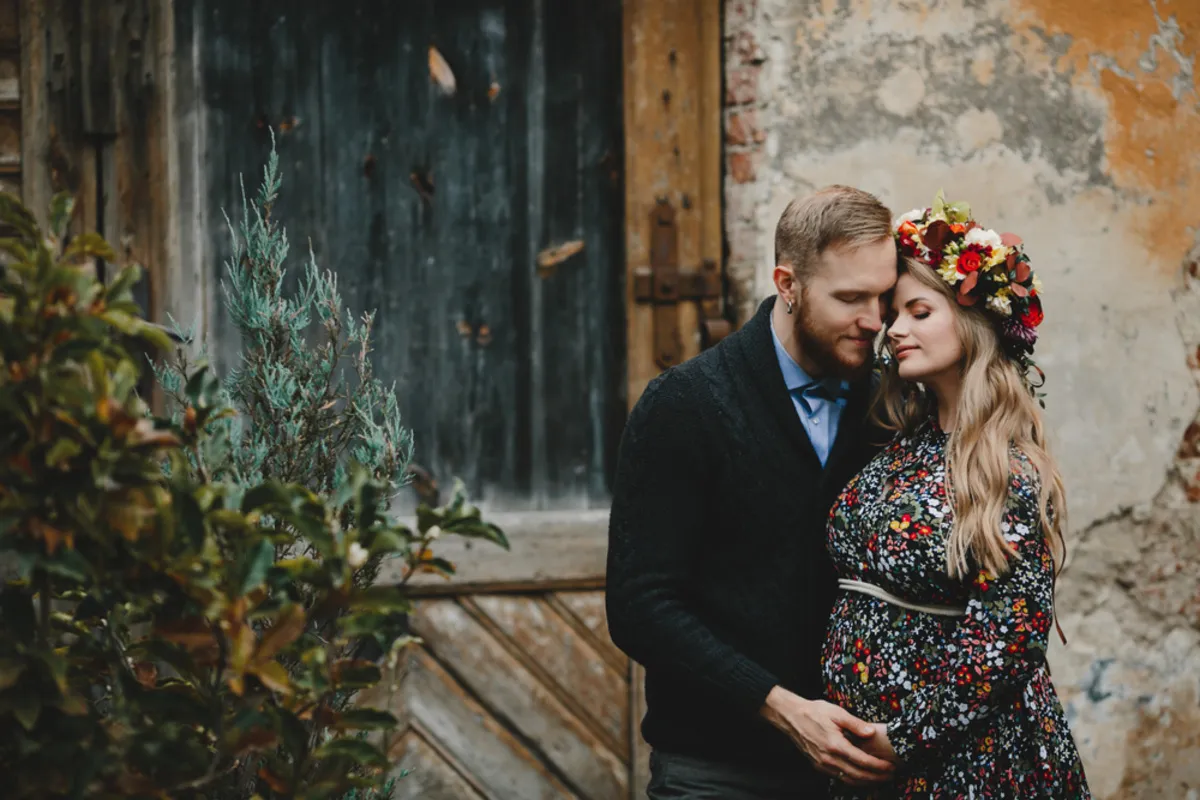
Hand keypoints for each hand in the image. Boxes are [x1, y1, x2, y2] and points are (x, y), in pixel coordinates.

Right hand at [760, 687, 896, 785]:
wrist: (791, 717)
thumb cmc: (814, 712)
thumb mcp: (836, 712)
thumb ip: (855, 724)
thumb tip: (872, 733)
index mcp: (835, 744)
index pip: (862, 761)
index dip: (879, 766)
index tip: (890, 767)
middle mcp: (829, 758)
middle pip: (858, 775)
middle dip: (876, 778)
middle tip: (890, 776)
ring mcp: (822, 764)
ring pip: (848, 780)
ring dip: (866, 782)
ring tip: (879, 779)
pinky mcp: (818, 766)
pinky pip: (838, 778)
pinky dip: (853, 780)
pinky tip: (861, 777)